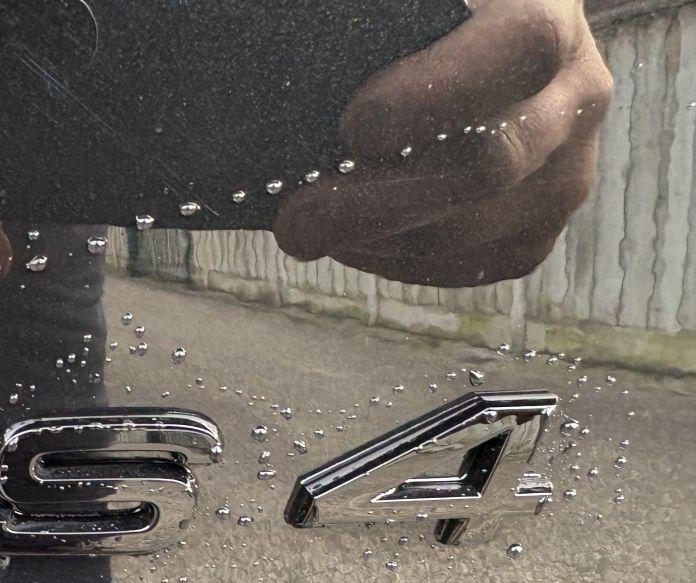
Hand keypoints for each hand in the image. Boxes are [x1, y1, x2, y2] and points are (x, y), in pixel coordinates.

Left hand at [272, 0, 611, 286]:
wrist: (479, 61)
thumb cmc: (427, 30)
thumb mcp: (411, 14)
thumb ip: (386, 33)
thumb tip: (318, 84)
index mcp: (549, 16)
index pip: (520, 50)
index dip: (436, 95)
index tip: (354, 127)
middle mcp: (576, 99)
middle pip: (490, 166)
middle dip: (376, 202)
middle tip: (296, 219)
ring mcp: (564, 176)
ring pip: (469, 232)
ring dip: (371, 241)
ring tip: (304, 230)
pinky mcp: (535, 236)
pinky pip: (464, 266)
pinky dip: (393, 260)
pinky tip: (350, 241)